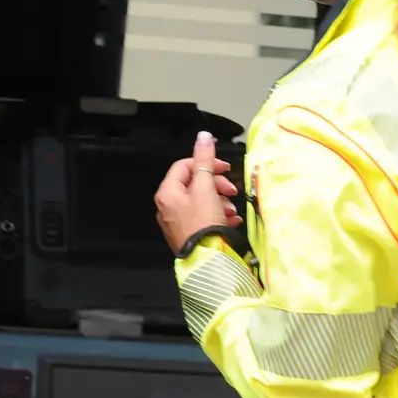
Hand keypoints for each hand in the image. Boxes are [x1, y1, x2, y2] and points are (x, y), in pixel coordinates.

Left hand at [154, 131, 241, 253]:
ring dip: (219, 201)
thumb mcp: (206, 187)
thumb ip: (205, 160)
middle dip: (215, 185)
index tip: (222, 167)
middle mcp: (168, 207)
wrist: (208, 260)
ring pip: (201, 201)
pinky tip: (229, 220)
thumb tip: (203, 137)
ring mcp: (177, 222)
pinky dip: (217, 215)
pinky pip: (203, 217)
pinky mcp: (189, 233)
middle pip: (194, 184)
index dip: (205, 163)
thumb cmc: (203, 225)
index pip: (184, 166)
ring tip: (230, 209)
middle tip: (230, 190)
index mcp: (167, 193)